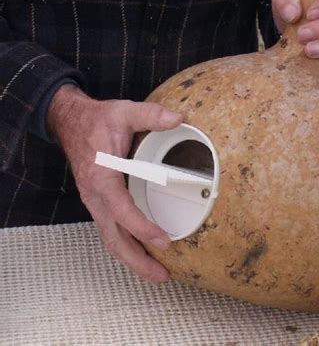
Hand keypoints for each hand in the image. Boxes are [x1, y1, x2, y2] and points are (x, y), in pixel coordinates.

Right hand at [48, 84, 182, 284]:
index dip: (142, 228)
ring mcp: (95, 201)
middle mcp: (95, 195)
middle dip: (137, 260)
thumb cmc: (98, 120)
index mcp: (102, 177)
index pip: (121, 210)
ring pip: (111, 239)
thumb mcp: (124, 111)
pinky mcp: (100, 202)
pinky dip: (127, 245)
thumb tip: (178, 119)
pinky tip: (142, 251)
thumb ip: (150, 115)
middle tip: (162, 275)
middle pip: (114, 237)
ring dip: (133, 259)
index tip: (163, 242)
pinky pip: (112, 230)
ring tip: (157, 273)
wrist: (71, 122)